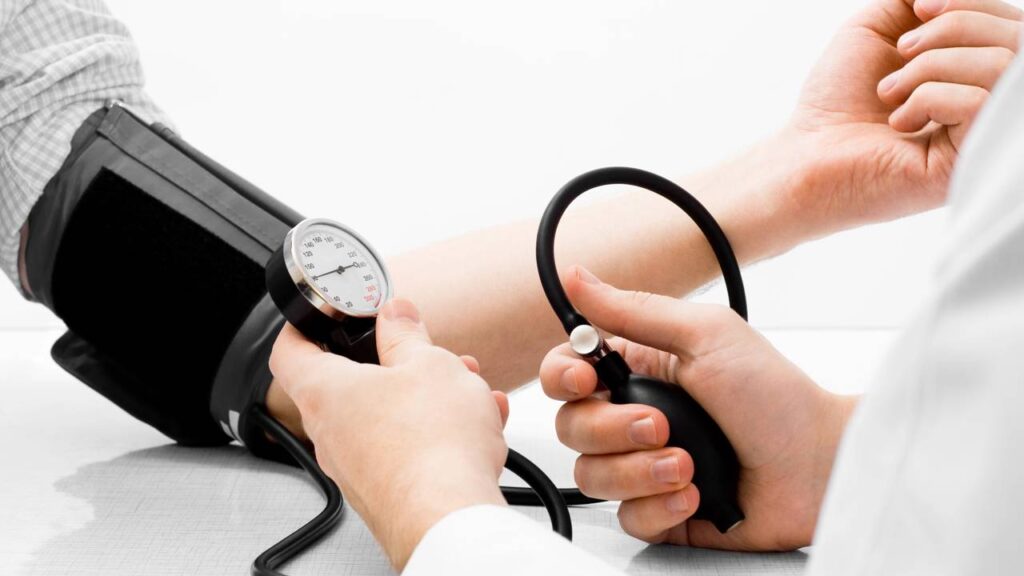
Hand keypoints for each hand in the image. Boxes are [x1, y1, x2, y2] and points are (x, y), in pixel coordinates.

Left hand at [269, 298, 509, 569]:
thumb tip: (395, 316)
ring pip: (386, 417)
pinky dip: (436, 432)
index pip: (289, 350)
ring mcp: (356, 467)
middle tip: (421, 352)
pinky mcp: (384, 491)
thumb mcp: (428, 363)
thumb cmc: (432, 444)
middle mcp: (330, 434)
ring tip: (465, 388)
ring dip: (425, 397)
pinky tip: (474, 424)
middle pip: (351, 385)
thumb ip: (407, 335)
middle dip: (394, 364)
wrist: (449, 517)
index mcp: (326, 392)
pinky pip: (406, 449)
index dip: (303, 325)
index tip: (324, 314)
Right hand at [540, 267, 856, 550]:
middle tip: (660, 425)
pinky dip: (660, 507)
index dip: (564, 378)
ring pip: (591, 477)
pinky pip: (627, 517)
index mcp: (638, 368)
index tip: (587, 381)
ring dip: (639, 472)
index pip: (566, 372)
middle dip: (612, 430)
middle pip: (571, 427)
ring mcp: (644, 465)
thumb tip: (576, 276)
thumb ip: (633, 310)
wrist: (819, 467)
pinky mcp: (660, 510)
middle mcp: (633, 416)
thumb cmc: (775, 396)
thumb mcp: (705, 335)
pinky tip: (694, 495)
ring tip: (687, 465)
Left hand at [784, 0, 1022, 235]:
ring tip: (889, 92)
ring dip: (932, 65)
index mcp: (974, 69)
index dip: (972, 3)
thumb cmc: (836, 99)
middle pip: (1015, 38)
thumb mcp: (877, 28)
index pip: (1010, 24)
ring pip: (999, 67)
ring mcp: (982, 134)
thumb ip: (914, 0)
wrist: (805, 153)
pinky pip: (978, 103)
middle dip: (952, 27)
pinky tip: (899, 122)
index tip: (919, 9)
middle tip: (901, 52)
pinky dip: (930, 97)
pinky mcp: (969, 161)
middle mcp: (988, 101)